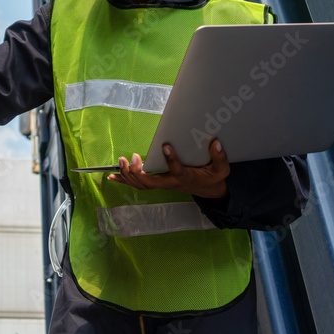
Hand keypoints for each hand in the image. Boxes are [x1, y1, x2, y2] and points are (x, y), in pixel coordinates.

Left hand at [107, 139, 229, 199]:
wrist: (209, 191)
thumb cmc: (212, 177)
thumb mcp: (221, 169)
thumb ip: (220, 157)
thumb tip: (216, 142)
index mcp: (186, 178)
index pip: (177, 170)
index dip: (171, 160)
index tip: (165, 146)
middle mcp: (171, 183)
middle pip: (150, 183)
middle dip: (137, 172)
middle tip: (132, 157)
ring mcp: (163, 185)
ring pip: (141, 185)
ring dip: (128, 175)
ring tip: (121, 160)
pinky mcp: (157, 183)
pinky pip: (138, 184)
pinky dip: (124, 180)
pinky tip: (112, 175)